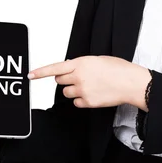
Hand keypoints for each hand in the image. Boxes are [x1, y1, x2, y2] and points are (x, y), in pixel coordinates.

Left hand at [28, 55, 147, 108]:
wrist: (131, 83)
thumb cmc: (119, 69)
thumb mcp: (97, 60)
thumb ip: (81, 64)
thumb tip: (70, 68)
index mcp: (80, 63)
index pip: (55, 68)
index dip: (40, 72)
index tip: (30, 75)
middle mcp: (79, 76)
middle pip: (59, 81)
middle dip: (65, 79)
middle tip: (78, 78)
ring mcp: (82, 90)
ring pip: (66, 93)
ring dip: (73, 90)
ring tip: (89, 86)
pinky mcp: (87, 102)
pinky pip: (76, 102)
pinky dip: (81, 100)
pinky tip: (93, 94)